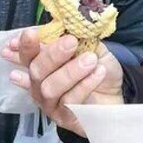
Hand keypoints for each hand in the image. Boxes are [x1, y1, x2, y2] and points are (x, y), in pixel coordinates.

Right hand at [3, 29, 122, 136]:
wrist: (116, 95)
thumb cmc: (98, 69)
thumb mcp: (89, 47)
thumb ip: (76, 36)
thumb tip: (65, 24)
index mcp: (42, 65)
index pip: (27, 55)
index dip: (26, 45)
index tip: (30, 33)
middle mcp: (40, 86)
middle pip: (36, 71)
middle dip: (52, 55)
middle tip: (71, 41)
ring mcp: (51, 105)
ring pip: (50, 88)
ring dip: (70, 71)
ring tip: (90, 59)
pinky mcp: (66, 119)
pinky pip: (71, 102)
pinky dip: (85, 85)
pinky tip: (98, 72)